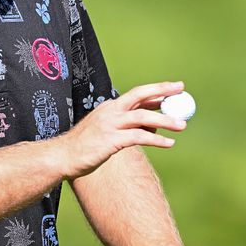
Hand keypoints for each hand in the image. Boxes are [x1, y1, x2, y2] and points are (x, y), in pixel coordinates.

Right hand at [57, 81, 187, 179]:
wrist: (62, 157)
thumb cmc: (85, 146)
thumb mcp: (106, 130)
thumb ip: (127, 125)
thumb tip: (153, 124)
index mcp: (109, 107)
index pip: (137, 94)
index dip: (156, 90)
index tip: (174, 88)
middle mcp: (110, 111)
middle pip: (140, 95)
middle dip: (162, 90)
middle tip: (181, 91)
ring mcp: (110, 124)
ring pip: (143, 117)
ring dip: (165, 120)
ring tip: (182, 125)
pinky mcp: (111, 140)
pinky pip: (139, 137)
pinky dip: (156, 139)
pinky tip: (168, 143)